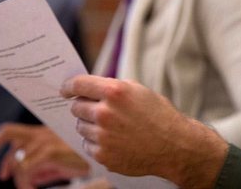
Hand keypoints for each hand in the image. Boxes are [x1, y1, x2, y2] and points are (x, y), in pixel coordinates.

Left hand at [0, 122, 89, 188]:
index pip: (11, 131)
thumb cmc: (83, 158)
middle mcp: (41, 133)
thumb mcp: (58, 162)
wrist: (101, 156)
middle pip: (7, 132)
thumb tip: (27, 178)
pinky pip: (27, 168)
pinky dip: (24, 183)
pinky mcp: (51, 151)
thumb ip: (42, 166)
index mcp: (42, 132)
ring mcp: (46, 141)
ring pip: (17, 158)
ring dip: (16, 178)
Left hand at [61, 75, 228, 188]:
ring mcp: (103, 137)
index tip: (65, 89)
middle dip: (84, 106)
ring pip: (81, 127)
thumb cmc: (159, 115)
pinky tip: (115, 140)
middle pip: (76, 107)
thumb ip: (112, 87)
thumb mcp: (138, 90)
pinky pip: (88, 145)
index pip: (78, 85)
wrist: (174, 146)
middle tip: (97, 109)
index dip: (69, 86)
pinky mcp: (103, 156)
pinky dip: (97, 143)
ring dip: (90, 125)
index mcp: (114, 92)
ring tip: (112, 127)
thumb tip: (89, 89)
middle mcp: (105, 113)